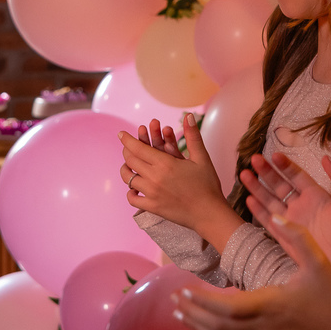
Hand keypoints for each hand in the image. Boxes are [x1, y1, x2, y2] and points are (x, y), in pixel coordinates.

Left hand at [119, 113, 240, 248]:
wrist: (209, 213)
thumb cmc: (207, 185)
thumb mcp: (201, 158)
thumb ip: (192, 136)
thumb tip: (188, 115)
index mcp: (164, 163)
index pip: (138, 148)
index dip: (127, 140)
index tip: (121, 134)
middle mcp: (154, 177)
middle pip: (131, 161)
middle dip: (127, 151)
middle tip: (128, 148)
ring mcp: (151, 193)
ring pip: (128, 179)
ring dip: (126, 170)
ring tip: (128, 166)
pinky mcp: (152, 207)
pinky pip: (132, 199)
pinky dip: (130, 192)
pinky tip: (134, 188)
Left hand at [173, 213, 330, 329]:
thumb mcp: (319, 261)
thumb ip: (296, 236)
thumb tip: (275, 215)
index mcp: (271, 304)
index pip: (226, 307)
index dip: (202, 301)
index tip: (183, 290)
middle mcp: (264, 328)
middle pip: (218, 326)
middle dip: (193, 313)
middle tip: (173, 300)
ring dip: (200, 328)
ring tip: (180, 315)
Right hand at [241, 152, 330, 305]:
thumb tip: (326, 158)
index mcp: (317, 197)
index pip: (297, 176)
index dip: (285, 165)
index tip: (273, 155)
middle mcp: (301, 207)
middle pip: (279, 185)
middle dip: (266, 172)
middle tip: (254, 159)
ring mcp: (291, 222)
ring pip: (270, 200)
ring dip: (257, 188)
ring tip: (244, 174)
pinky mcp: (284, 237)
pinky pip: (268, 221)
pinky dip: (258, 210)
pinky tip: (249, 199)